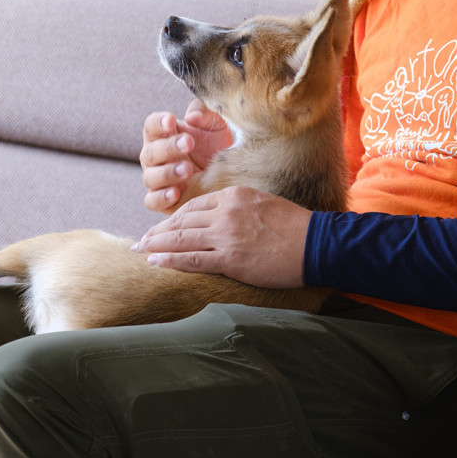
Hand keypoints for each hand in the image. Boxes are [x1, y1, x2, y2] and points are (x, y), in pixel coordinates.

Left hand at [133, 186, 311, 287]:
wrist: (316, 244)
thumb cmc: (296, 226)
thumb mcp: (264, 203)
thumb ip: (239, 207)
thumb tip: (223, 217)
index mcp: (234, 195)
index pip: (194, 206)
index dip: (174, 218)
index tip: (163, 226)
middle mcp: (225, 212)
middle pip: (182, 221)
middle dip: (158, 231)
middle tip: (141, 240)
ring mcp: (226, 235)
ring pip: (180, 239)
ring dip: (156, 245)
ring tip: (140, 250)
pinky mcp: (230, 259)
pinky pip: (191, 259)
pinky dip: (169, 260)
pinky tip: (155, 261)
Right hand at [140, 100, 232, 212]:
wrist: (234, 174)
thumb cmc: (219, 144)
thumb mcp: (217, 124)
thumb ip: (204, 113)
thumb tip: (192, 117)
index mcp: (163, 135)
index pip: (151, 125)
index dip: (158, 122)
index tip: (172, 120)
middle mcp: (156, 157)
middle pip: (149, 152)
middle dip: (168, 147)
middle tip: (189, 143)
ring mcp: (158, 180)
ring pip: (150, 177)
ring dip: (167, 173)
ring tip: (188, 169)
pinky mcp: (163, 201)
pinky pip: (152, 201)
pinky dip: (161, 197)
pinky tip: (176, 193)